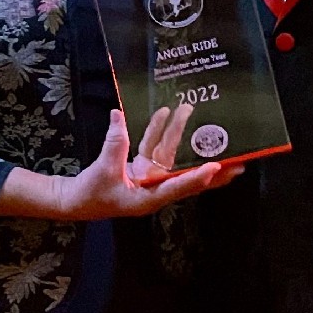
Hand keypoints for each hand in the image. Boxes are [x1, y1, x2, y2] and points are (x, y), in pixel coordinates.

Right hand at [52, 107, 242, 219]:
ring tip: (193, 112)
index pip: (178, 186)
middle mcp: (155, 188)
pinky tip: (166, 113)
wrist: (73, 200)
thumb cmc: (91, 194)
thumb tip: (118, 116)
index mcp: (149, 198)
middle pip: (187, 175)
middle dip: (211, 166)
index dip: (198, 177)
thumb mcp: (103, 171)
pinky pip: (153, 147)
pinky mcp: (139, 168)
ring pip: (170, 155)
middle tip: (238, 159)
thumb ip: (114, 143)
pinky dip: (157, 131)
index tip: (218, 168)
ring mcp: (148, 177)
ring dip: (179, 133)